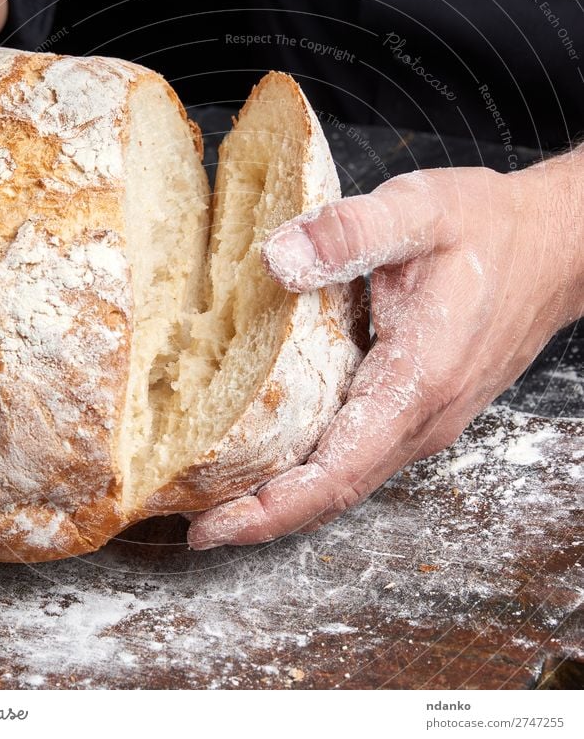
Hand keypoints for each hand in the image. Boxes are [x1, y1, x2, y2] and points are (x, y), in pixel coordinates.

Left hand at [188, 157, 583, 548]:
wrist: (557, 247)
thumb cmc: (492, 230)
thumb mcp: (419, 211)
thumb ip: (349, 232)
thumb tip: (276, 259)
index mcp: (418, 382)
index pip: (336, 473)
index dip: (270, 509)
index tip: (210, 527)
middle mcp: (422, 419)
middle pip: (333, 492)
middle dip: (260, 515)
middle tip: (191, 517)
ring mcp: (424, 420)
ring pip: (344, 478)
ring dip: (282, 496)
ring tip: (216, 494)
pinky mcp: (419, 409)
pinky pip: (358, 454)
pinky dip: (309, 468)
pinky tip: (270, 453)